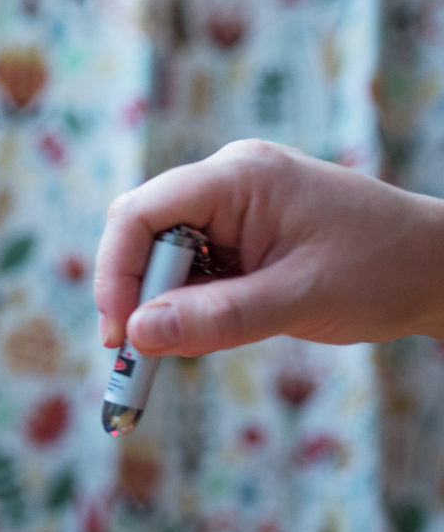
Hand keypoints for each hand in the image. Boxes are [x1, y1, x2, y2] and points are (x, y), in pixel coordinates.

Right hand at [94, 139, 443, 355]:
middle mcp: (226, 182)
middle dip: (134, 294)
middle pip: (142, 233)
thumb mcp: (298, 300)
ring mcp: (231, 208)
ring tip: (185, 345)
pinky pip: (188, 270)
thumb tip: (137, 335)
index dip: (118, 273)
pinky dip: (186, 306)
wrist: (436, 269)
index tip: (120, 335)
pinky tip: (208, 329)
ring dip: (162, 304)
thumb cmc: (382, 271)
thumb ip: (216, 318)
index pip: (142, 214)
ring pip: (161, 256)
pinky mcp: (237, 236)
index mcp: (239, 177)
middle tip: (137, 354)